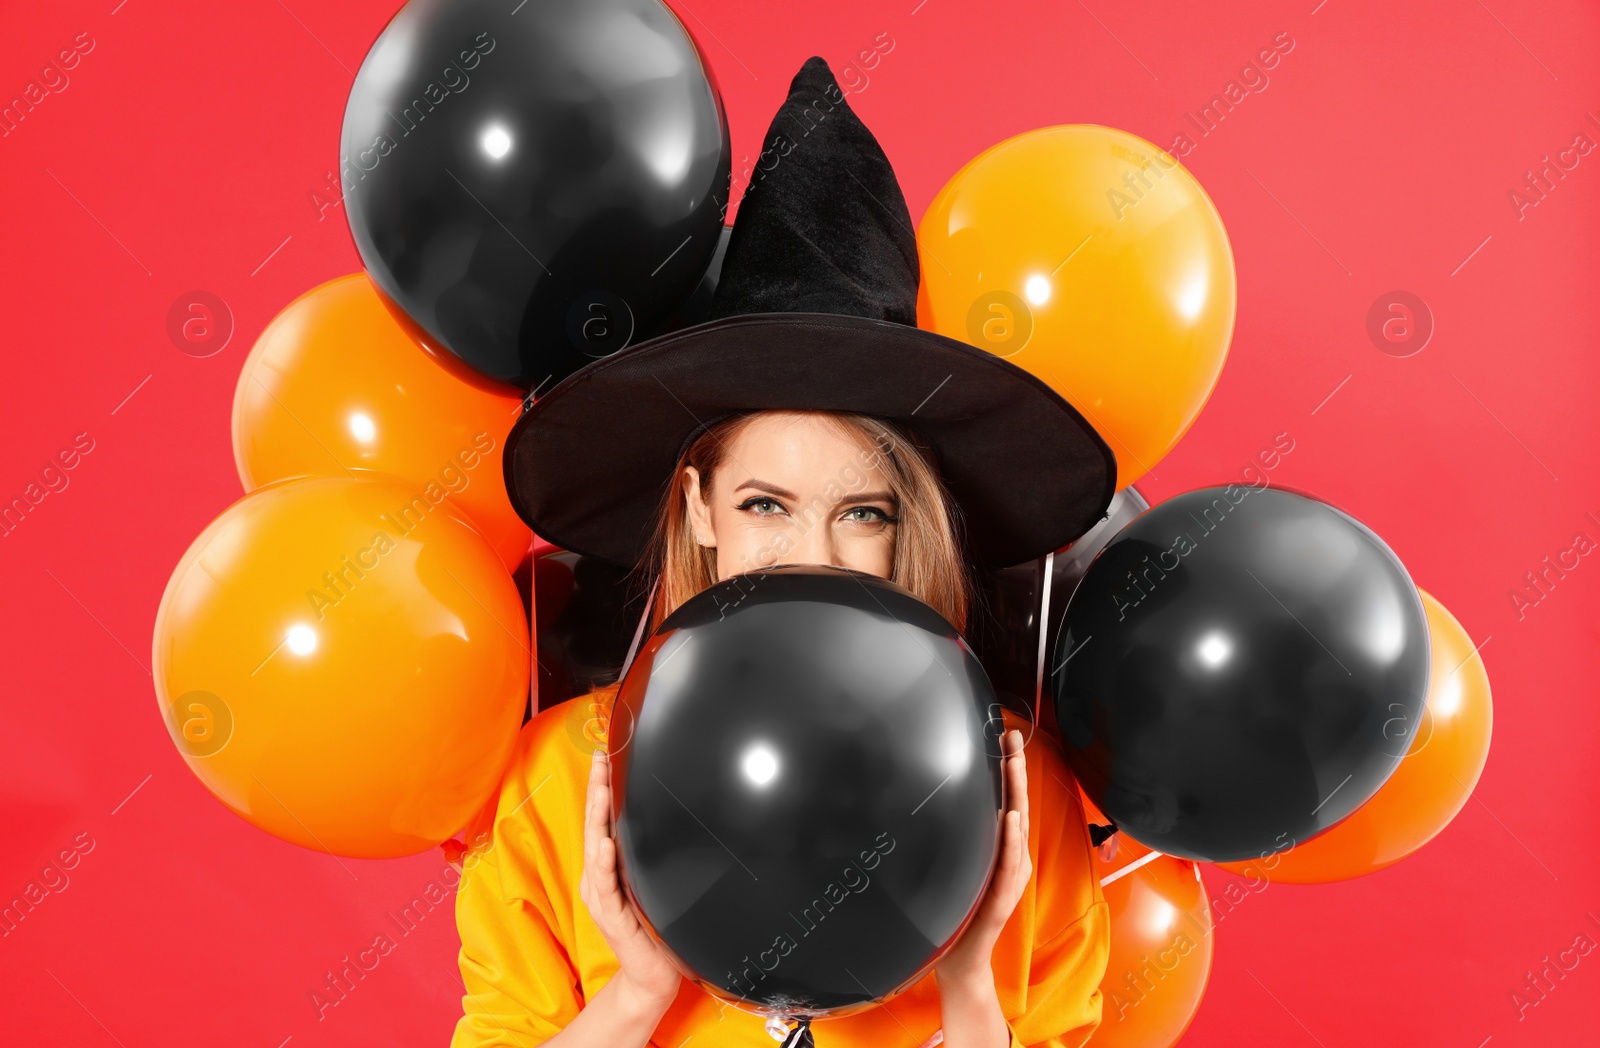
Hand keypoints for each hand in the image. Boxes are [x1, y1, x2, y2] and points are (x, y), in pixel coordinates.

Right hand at [580, 749, 682, 1012]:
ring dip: (598, 817)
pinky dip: (605, 864)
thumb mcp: (650, 881)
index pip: (600, 820)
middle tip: (601, 759)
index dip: (599, 788)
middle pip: (594, 826)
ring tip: (601, 788)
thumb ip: (644, 854)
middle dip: (596, 790)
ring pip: (596, 848)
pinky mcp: (612, 917)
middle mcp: (596, 878)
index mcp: (604, 869)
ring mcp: (601, 897)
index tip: (604, 755)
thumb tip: (664, 814)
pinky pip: (606, 886)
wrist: (654, 974)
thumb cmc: (655, 927)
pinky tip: (606, 845)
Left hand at [935, 728, 1030, 987]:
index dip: (1009, 769)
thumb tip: (938, 799)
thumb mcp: (959, 868)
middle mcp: (1012, 862)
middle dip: (1016, 769)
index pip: (1009, 801)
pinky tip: (1009, 818)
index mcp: (1004, 852)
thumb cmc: (956, 916)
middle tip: (1012, 735)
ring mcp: (1009, 881)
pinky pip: (1007, 866)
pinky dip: (1010, 840)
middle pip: (1017, 806)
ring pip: (1017, 829)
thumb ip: (961, 839)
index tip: (1004, 734)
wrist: (960, 964)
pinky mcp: (1000, 901)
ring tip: (1013, 762)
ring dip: (1016, 794)